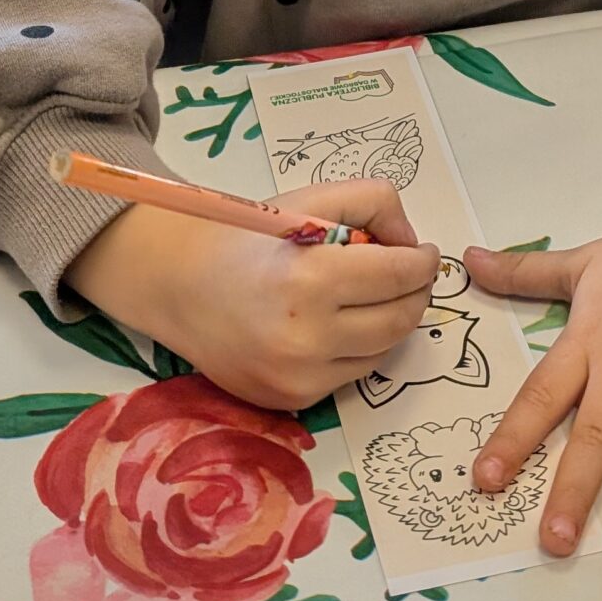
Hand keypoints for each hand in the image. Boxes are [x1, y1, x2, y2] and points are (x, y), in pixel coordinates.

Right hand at [65, 179, 439, 413]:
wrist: (179, 286)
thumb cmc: (245, 238)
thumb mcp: (306, 201)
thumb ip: (371, 203)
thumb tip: (410, 242)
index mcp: (311, 279)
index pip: (400, 275)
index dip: (422, 262)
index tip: (422, 254)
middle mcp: (307, 337)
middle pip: (401, 319)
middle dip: (416, 292)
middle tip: (409, 274)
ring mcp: (298, 377)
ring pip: (382, 352)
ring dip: (390, 322)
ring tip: (371, 296)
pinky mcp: (291, 400)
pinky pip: (351, 375)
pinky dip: (358, 348)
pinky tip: (338, 323)